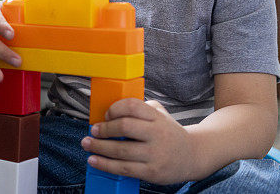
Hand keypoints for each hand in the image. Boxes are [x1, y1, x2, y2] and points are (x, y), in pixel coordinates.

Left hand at [80, 98, 197, 184]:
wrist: (192, 156)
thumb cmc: (169, 133)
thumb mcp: (160, 114)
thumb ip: (141, 109)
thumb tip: (111, 110)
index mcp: (157, 117)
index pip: (133, 106)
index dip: (115, 108)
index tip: (106, 115)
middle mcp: (157, 134)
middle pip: (125, 127)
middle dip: (104, 129)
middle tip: (93, 130)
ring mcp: (155, 154)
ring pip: (121, 150)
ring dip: (99, 147)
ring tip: (87, 144)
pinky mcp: (151, 172)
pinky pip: (124, 168)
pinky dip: (105, 165)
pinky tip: (94, 160)